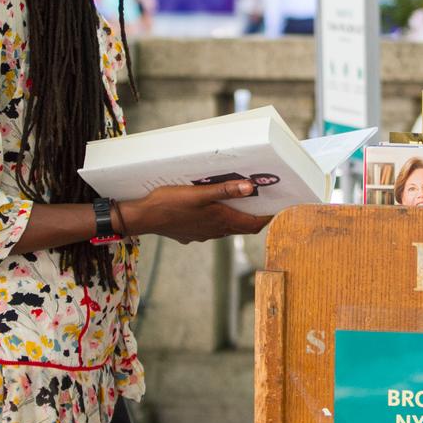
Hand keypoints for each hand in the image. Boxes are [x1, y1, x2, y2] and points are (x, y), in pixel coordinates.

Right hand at [121, 180, 270, 243]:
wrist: (144, 218)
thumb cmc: (170, 203)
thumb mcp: (198, 193)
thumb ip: (225, 190)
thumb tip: (250, 187)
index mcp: (221, 220)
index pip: (252, 224)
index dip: (267, 218)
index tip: (278, 210)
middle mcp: (215, 231)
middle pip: (242, 227)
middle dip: (254, 217)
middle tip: (263, 204)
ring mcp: (203, 234)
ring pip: (227, 229)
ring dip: (236, 219)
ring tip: (240, 203)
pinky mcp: (191, 234)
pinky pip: (212, 229)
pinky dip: (219, 221)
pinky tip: (211, 210)